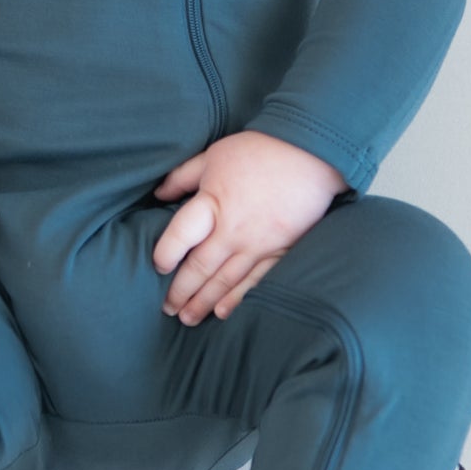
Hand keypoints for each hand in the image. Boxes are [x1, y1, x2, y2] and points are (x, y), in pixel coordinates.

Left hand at [151, 131, 347, 324]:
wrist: (311, 154)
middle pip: (200, 267)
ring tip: (188, 319)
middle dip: (181, 291)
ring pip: (225, 281)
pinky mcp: (280, 251)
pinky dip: (238, 298)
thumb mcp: (213, 155)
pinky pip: (255, 281)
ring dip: (204, 302)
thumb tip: (158, 194)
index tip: (158, 267)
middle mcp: (233, 230)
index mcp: (213, 203)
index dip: (165, 255)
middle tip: (168, 308)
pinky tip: (223, 312)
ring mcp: (258, 244)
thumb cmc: (259, 150)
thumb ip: (183, 177)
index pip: (180, 237)